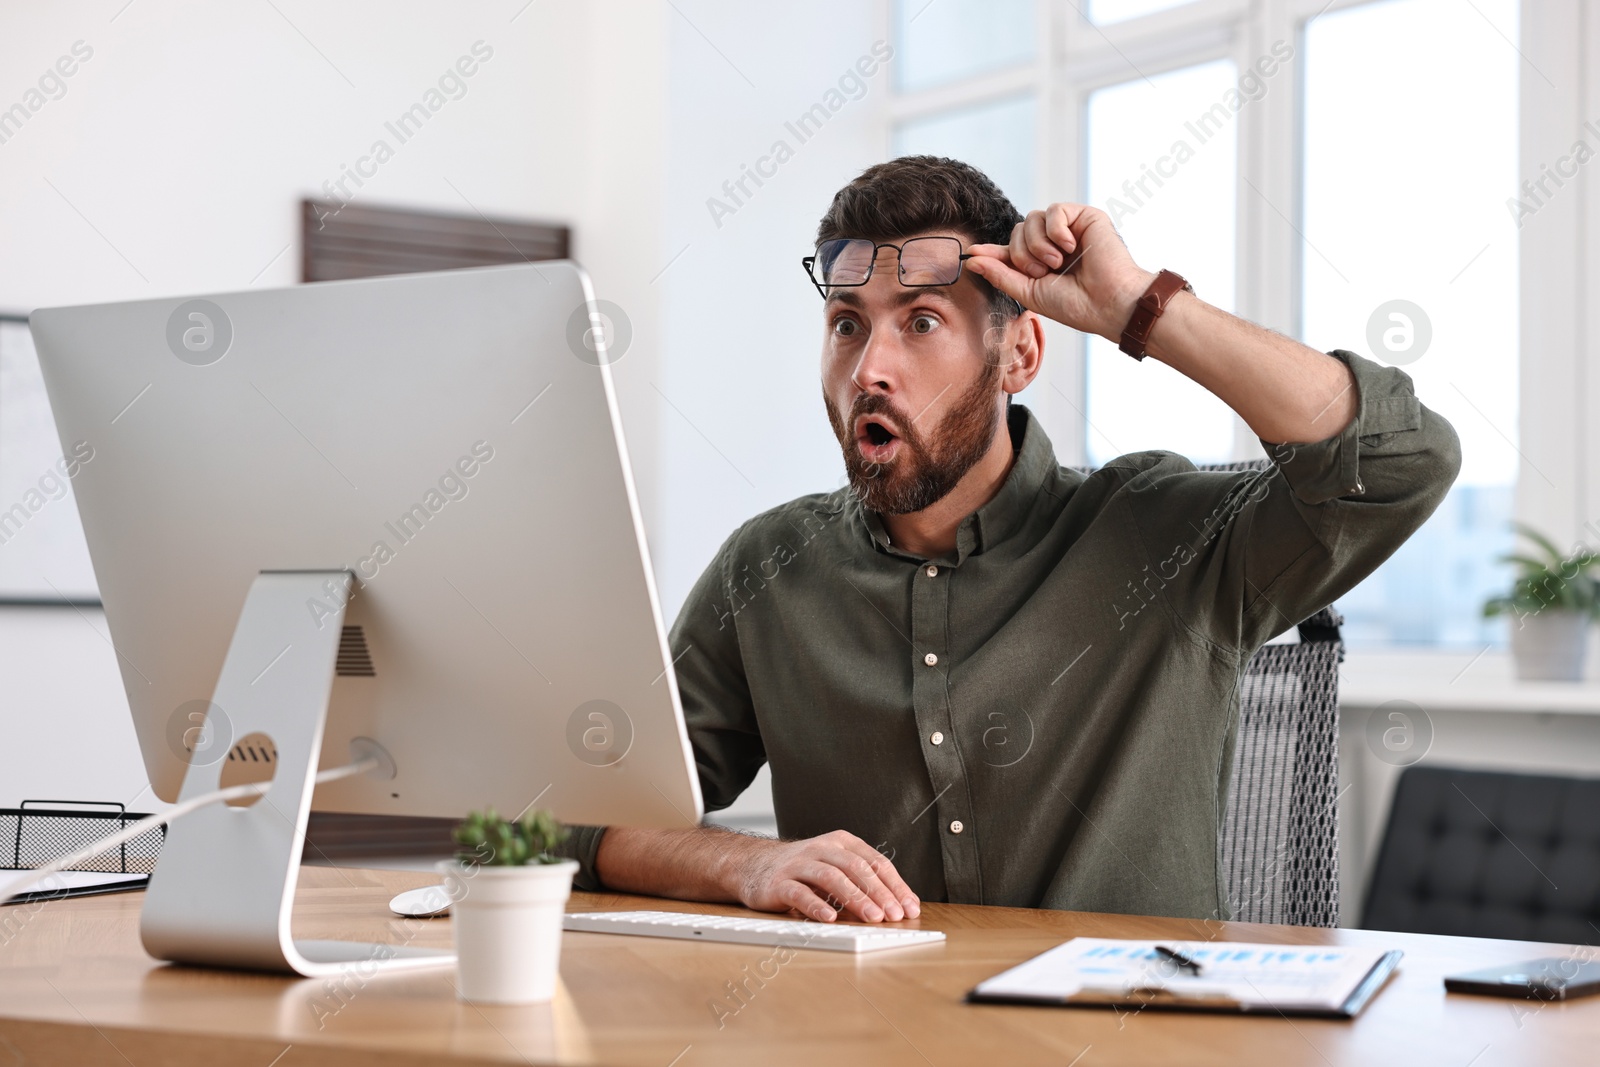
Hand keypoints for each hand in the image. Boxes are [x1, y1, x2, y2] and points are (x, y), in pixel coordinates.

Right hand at [721, 829, 920, 922]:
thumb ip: (861, 885)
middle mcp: (822, 848)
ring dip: (855, 898)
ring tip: (872, 917)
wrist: (754, 866)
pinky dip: (816, 906)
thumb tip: (895, 908)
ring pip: (831, 878)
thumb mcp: (835, 870)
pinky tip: (830, 918)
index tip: (909, 907)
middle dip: (880, 893)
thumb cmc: (803, 871)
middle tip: (895, 915)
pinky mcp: (779, 882)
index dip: (895, 885)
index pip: (875, 862)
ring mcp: (799, 863)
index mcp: (841, 843)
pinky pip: (799, 893)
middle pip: (857, 868)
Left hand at [965, 203, 1157, 341]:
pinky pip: (1054, 211)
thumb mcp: (1029, 292)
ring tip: (1057, 263)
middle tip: (1042, 272)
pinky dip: (1056, 231)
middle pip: (1017, 231)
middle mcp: (1054, 244)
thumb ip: (1000, 274)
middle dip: (1022, 254)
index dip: (991, 252)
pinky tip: (1071, 248)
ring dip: (1038, 245)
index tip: (971, 253)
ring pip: (1031, 219)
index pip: (1009, 249)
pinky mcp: (1084, 216)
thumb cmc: (1075, 305)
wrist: (1109, 304)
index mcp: (1041, 262)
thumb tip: (971, 259)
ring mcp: (1069, 229)